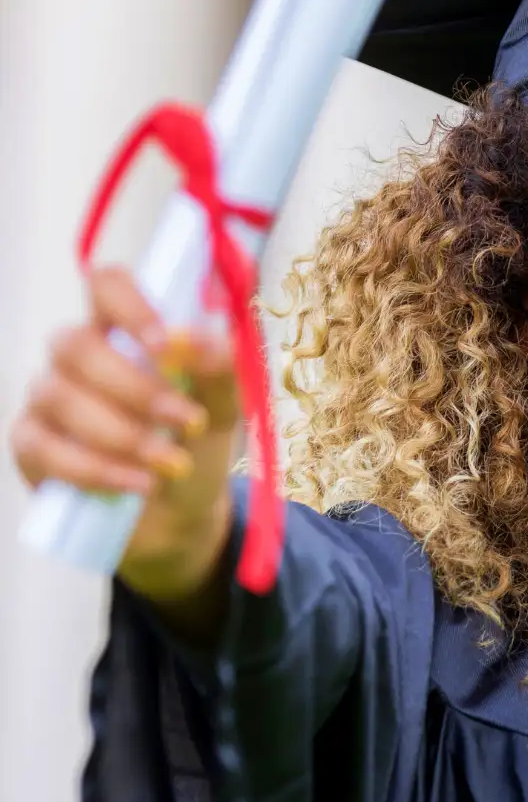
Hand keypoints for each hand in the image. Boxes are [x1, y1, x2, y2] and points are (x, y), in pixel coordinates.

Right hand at [11, 265, 240, 605]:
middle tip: (188, 423)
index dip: (128, 306)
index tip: (166, 345)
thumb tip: (198, 339)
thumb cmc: (194, 446)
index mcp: (123, 329)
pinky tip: (138, 484)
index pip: (106, 285)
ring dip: (121, 433)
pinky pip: (44, 448)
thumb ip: (220, 368)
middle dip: (136, 388)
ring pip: (59, 396)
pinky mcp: (31, 446)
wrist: (180, 516)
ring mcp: (47, 398)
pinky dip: (95, 469)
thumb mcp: (224, 409)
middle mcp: (76, 355)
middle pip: (77, 344)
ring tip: (171, 465)